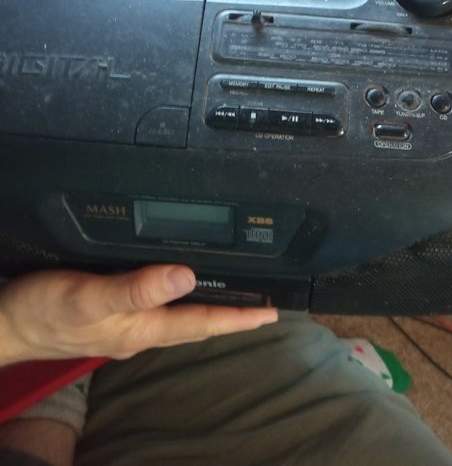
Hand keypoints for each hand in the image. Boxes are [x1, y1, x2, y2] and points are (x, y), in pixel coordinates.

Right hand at [0, 266, 277, 364]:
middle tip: (263, 307)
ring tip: (234, 301)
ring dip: (209, 311)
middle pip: (197, 324)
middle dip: (232, 317)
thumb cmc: (45, 312)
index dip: (238, 317)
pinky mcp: (113, 315)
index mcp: (142, 328)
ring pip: (180, 319)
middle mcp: (141, 330)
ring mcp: (127, 325)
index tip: (271, 312)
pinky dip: (180, 302)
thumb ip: (137, 288)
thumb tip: (186, 275)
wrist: (10, 322)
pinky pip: (159, 310)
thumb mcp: (89, 298)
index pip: (203, 323)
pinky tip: (179, 292)